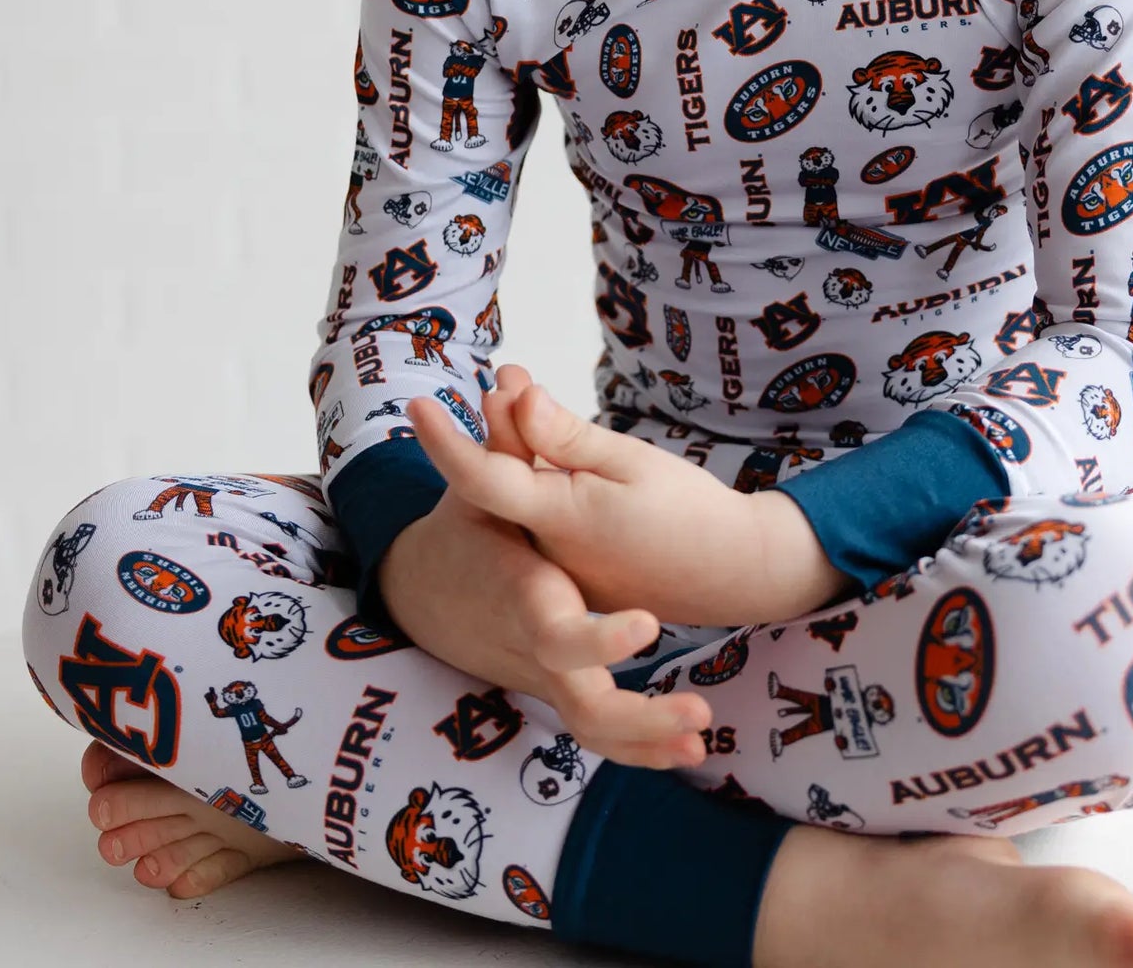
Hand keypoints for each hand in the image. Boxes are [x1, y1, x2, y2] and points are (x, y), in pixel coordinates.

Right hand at [388, 384, 711, 770]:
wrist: (431, 591)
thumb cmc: (467, 527)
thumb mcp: (482, 484)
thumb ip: (509, 441)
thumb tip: (513, 377)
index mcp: (524, 594)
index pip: (558, 628)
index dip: (599, 635)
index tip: (650, 628)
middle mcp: (532, 647)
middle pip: (580, 704)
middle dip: (638, 719)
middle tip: (696, 717)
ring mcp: (543, 675)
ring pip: (592, 729)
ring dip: (647, 742)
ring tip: (701, 737)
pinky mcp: (557, 688)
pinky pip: (596, 733)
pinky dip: (638, 749)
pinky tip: (690, 754)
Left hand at [440, 365, 776, 628]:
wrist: (736, 571)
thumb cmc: (690, 510)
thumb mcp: (630, 462)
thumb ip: (564, 436)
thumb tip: (513, 396)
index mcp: (559, 516)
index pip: (482, 477)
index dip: (444, 440)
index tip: (414, 401)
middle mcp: (547, 551)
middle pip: (502, 480)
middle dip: (498, 425)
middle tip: (509, 373)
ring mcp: (561, 569)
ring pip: (523, 501)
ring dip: (520, 449)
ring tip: (526, 393)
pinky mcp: (578, 576)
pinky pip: (546, 523)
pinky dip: (544, 481)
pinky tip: (556, 449)